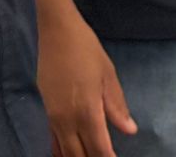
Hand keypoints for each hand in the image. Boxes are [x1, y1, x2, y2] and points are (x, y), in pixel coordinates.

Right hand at [39, 3, 136, 156]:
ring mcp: (53, 117)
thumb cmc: (85, 49)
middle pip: (79, 156)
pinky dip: (62, 151)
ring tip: (90, 155)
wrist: (56, 31)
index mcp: (87, 111)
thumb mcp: (108, 75)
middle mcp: (67, 119)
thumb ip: (117, 106)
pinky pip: (53, 140)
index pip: (99, 149)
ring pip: (63, 152)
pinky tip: (71, 151)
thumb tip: (129, 130)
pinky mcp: (45, 110)